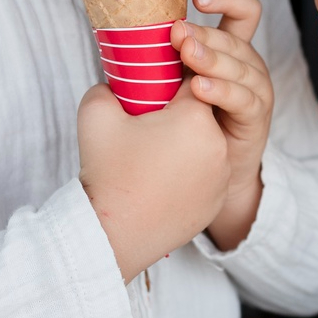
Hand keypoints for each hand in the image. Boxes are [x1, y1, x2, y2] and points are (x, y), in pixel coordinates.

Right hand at [78, 81, 229, 280]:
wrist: (113, 236)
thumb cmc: (107, 173)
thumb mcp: (96, 114)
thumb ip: (107, 86)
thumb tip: (115, 83)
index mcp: (195, 118)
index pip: (192, 81)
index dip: (171, 82)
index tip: (153, 90)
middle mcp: (219, 145)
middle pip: (201, 114)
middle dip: (178, 115)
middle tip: (149, 126)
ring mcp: (222, 176)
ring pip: (206, 145)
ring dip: (187, 144)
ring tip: (154, 156)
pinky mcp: (218, 200)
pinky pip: (207, 174)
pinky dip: (190, 172)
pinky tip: (164, 180)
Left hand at [174, 0, 272, 251]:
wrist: (202, 177)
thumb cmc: (180, 125)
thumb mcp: (167, 85)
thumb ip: (156, 61)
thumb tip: (116, 41)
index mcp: (228, 50)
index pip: (242, 12)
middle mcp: (246, 66)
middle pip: (236, 37)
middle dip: (205, 33)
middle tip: (177, 35)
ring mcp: (255, 91)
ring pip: (243, 64)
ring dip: (213, 57)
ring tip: (187, 55)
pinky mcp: (256, 120)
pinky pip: (245, 99)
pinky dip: (222, 91)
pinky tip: (199, 89)